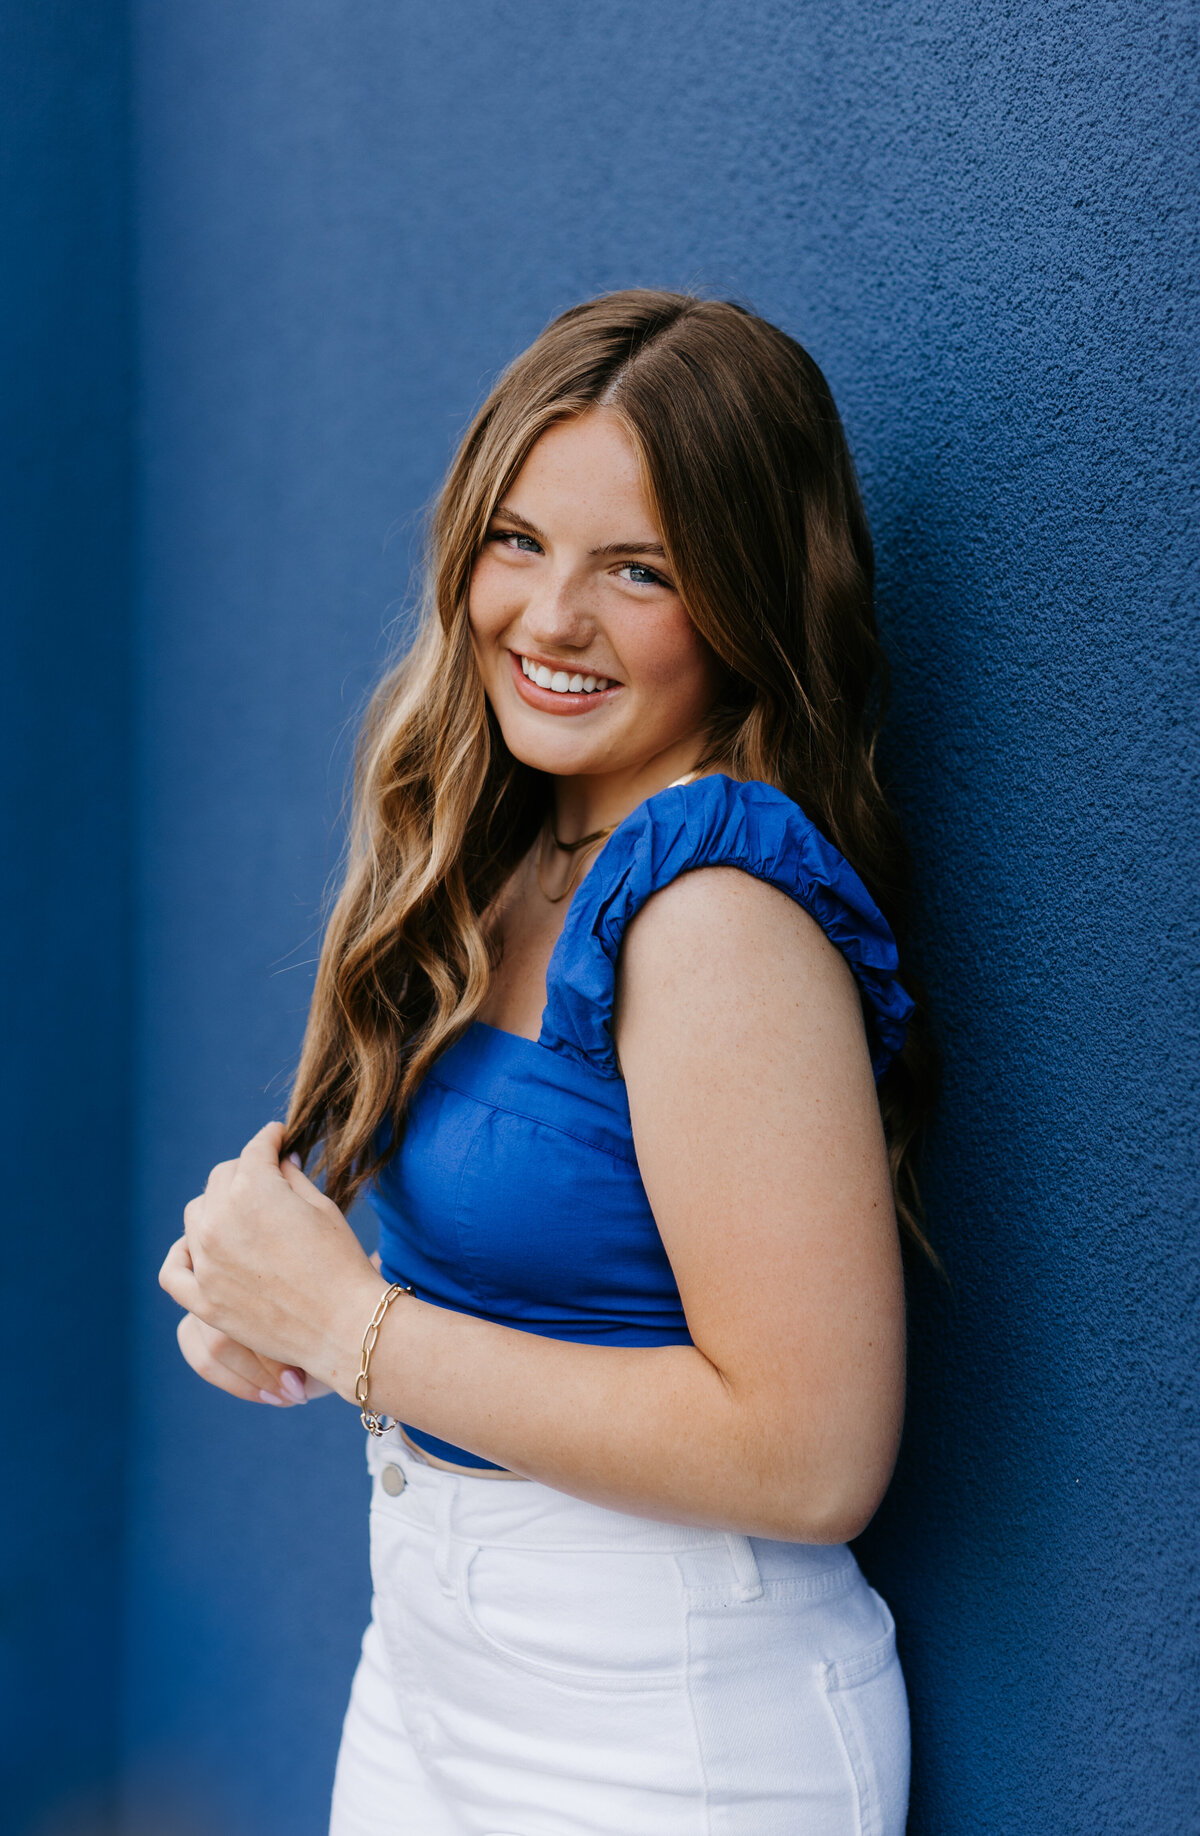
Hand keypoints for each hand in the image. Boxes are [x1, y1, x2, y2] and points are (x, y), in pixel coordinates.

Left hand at [159, 1121, 384, 1395]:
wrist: (345, 1325)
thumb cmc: (341, 1262)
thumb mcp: (321, 1207)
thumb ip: (291, 1176)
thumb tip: (279, 1158)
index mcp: (252, 1189)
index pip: (254, 1150)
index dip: (270, 1139)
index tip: (277, 1138)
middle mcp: (218, 1220)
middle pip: (221, 1178)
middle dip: (244, 1172)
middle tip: (267, 1177)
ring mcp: (205, 1262)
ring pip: (196, 1216)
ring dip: (217, 1208)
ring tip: (242, 1216)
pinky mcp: (202, 1300)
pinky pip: (174, 1270)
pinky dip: (184, 1255)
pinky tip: (199, 1249)